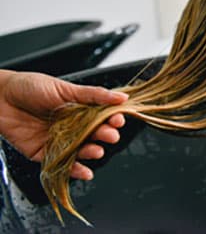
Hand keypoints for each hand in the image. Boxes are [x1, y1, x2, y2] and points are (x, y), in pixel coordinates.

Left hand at [0, 70, 127, 179]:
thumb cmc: (30, 87)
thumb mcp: (66, 88)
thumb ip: (94, 95)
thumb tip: (121, 97)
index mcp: (80, 108)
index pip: (102, 116)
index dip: (111, 119)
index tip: (118, 120)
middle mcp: (72, 125)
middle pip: (94, 134)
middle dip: (104, 135)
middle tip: (110, 135)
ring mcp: (60, 140)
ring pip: (81, 150)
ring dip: (91, 152)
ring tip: (96, 150)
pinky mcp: (45, 154)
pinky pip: (63, 164)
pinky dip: (75, 170)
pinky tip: (86, 172)